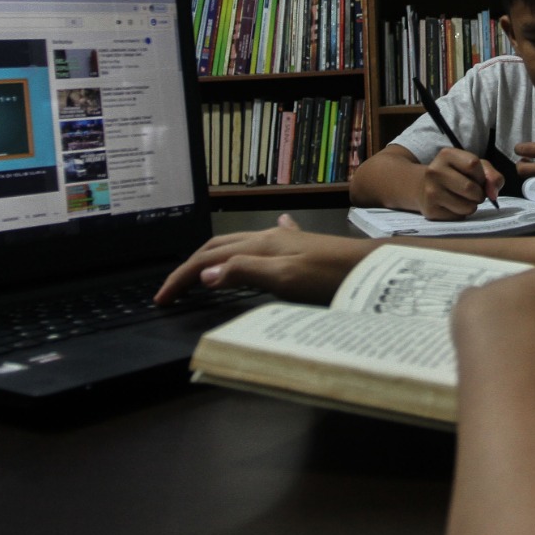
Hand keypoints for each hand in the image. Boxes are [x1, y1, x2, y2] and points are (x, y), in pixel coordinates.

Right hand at [152, 214, 370, 304]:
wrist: (373, 267)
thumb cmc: (332, 275)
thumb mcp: (285, 278)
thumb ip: (244, 272)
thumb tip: (203, 275)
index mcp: (260, 244)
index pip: (209, 259)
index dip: (182, 278)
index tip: (161, 299)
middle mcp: (269, 237)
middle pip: (218, 247)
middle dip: (190, 266)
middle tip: (171, 289)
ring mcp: (287, 241)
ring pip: (238, 243)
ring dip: (213, 257)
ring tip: (199, 272)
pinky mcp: (302, 247)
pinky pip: (267, 240)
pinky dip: (250, 246)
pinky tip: (266, 236)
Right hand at [421, 147, 503, 218]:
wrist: (424, 187)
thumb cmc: (457, 175)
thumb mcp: (475, 167)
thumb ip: (492, 176)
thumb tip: (493, 194)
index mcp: (446, 155)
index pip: (473, 164)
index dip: (481, 175)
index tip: (477, 178)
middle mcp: (434, 171)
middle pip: (470, 188)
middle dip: (479, 194)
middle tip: (474, 193)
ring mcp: (430, 192)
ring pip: (467, 206)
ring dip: (472, 205)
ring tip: (464, 199)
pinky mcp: (430, 210)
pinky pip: (459, 217)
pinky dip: (462, 213)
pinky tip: (453, 206)